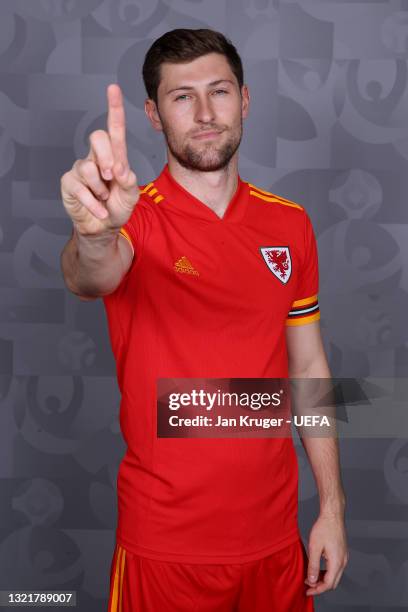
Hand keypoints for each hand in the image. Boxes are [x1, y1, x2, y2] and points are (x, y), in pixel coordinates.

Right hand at [60, 83, 139, 235]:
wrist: (104, 228)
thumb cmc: (118, 207)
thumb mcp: (131, 196)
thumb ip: (129, 181)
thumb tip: (120, 169)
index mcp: (114, 156)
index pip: (114, 129)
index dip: (114, 108)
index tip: (113, 88)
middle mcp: (96, 158)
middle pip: (97, 137)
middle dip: (106, 156)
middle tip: (111, 176)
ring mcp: (80, 169)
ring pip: (88, 167)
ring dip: (101, 189)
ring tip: (105, 199)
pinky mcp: (69, 182)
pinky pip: (80, 188)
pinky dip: (94, 204)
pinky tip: (100, 211)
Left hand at [304, 513, 348, 595]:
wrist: (333, 515)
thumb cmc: (324, 528)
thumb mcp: (315, 547)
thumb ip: (313, 565)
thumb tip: (312, 580)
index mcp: (336, 562)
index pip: (328, 584)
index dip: (317, 590)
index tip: (308, 591)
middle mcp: (343, 562)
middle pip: (333, 582)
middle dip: (320, 586)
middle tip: (308, 586)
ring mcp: (344, 557)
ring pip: (335, 575)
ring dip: (323, 579)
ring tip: (311, 577)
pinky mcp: (342, 553)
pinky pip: (335, 568)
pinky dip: (327, 572)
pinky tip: (318, 568)